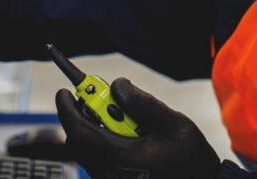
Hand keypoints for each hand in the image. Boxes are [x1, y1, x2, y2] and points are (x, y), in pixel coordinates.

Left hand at [55, 77, 219, 178]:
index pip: (79, 133)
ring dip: (96, 128)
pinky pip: (101, 159)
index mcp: (121, 159)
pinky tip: (130, 133)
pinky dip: (106, 141)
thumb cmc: (191, 160)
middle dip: (83, 114)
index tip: (65, 91)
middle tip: (98, 96)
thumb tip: (117, 86)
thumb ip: (143, 103)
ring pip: (89, 150)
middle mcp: (110, 173)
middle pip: (80, 141)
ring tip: (122, 114)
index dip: (67, 110)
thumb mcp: (174, 124)